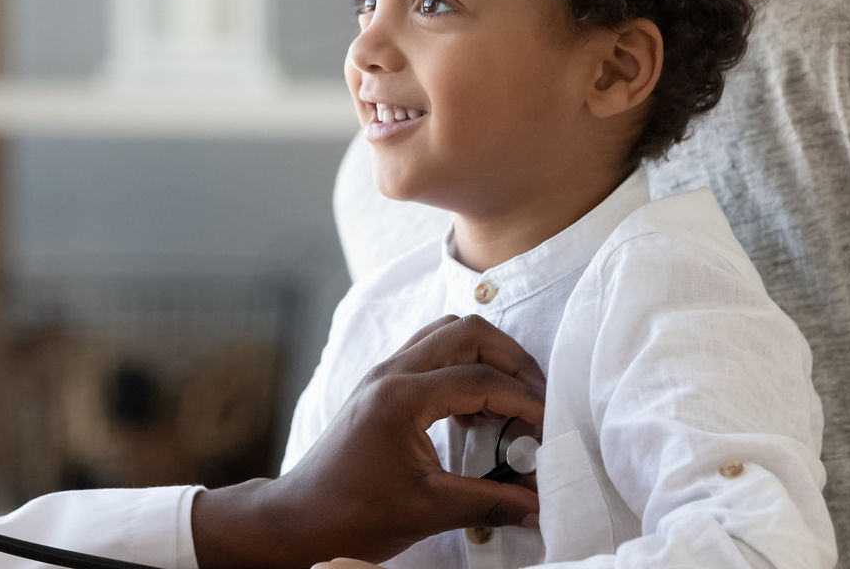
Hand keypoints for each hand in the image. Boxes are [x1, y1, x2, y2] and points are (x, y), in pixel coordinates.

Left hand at [192, 315, 544, 567]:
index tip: (548, 427)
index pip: (478, 378)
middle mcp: (390, 373)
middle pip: (466, 332)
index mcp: (400, 396)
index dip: (523, 400)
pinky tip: (476, 410)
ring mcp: (383, 375)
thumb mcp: (429, 511)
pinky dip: (463, 368)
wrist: (301, 517)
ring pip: (447, 334)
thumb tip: (537, 504)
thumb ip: (490, 501)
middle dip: (511, 359)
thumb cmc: (353, 513)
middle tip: (537, 399)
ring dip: (486, 357)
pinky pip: (430, 353)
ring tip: (510, 401)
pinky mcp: (381, 386)